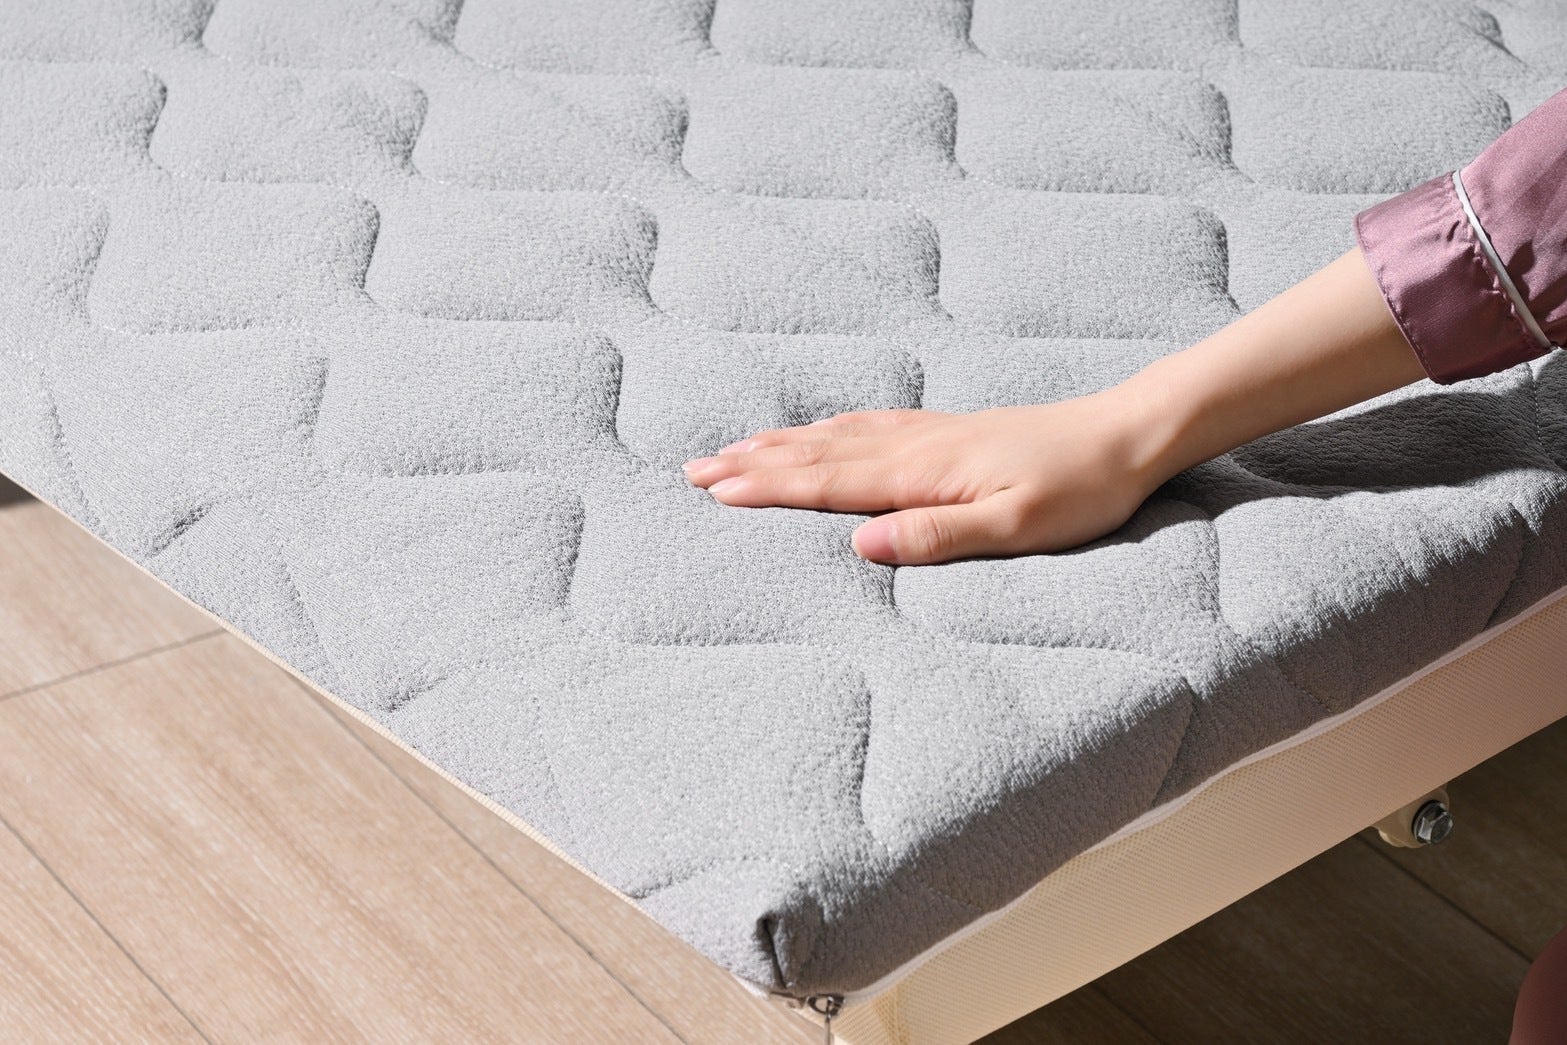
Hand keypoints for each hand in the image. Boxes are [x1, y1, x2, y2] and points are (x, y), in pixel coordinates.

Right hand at [681, 394, 1167, 565]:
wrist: (1125, 434)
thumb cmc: (1078, 490)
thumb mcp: (1015, 526)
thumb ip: (938, 536)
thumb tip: (862, 545)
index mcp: (922, 473)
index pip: (827, 483)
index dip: (767, 488)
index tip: (714, 491)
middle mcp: (915, 446)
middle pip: (816, 454)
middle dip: (752, 462)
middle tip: (693, 468)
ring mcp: (929, 433)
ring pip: (835, 436)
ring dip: (780, 444)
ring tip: (733, 448)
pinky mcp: (947, 431)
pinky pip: (866, 426)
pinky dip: (826, 429)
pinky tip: (818, 431)